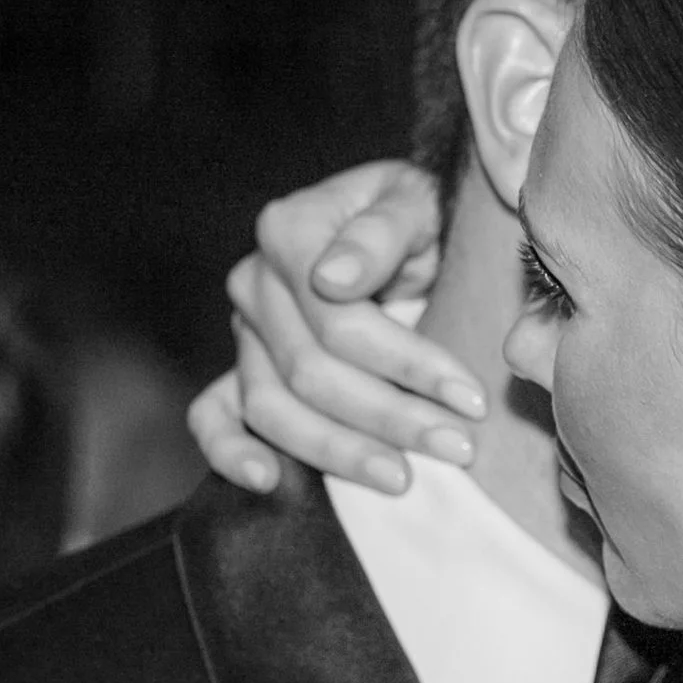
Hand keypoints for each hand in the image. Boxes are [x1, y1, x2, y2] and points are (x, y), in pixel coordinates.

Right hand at [186, 159, 474, 496]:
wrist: (400, 224)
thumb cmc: (414, 212)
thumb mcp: (416, 202)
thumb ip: (380, 232)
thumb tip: (333, 280)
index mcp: (289, 232)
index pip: (340, 320)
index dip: (407, 365)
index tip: (469, 399)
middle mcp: (255, 283)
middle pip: (311, 372)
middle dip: (391, 417)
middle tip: (458, 446)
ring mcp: (243, 331)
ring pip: (273, 408)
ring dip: (340, 451)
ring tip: (403, 478)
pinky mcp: (239, 369)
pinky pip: (212, 416)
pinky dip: (230, 452)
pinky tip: (267, 481)